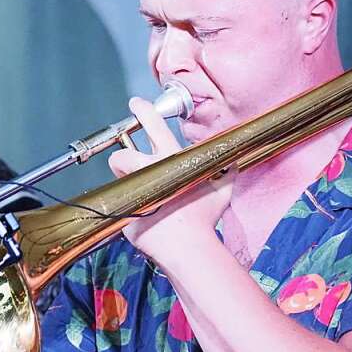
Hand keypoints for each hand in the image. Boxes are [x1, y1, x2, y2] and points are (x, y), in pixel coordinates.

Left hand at [108, 98, 232, 264]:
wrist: (188, 248)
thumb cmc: (204, 219)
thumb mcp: (221, 192)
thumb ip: (226, 174)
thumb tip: (233, 164)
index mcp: (171, 160)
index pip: (153, 125)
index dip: (143, 111)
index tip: (137, 104)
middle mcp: (149, 170)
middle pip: (123, 153)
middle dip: (123, 155)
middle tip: (128, 160)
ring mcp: (134, 190)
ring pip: (118, 178)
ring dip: (126, 182)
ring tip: (142, 195)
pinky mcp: (123, 211)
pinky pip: (120, 204)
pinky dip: (129, 208)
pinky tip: (144, 217)